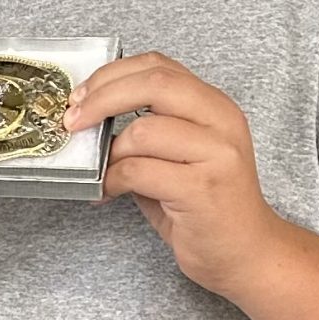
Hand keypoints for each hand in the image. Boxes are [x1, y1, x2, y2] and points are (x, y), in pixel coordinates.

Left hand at [68, 52, 290, 295]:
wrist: (246, 252)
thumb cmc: (203, 206)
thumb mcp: (177, 156)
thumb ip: (145, 130)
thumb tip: (87, 118)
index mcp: (214, 106)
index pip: (159, 67)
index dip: (112, 75)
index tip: (80, 96)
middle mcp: (221, 122)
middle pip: (154, 84)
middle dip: (101, 98)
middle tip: (72, 122)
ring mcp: (216, 154)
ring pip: (141, 132)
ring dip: (109, 154)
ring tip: (102, 173)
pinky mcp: (202, 189)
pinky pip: (138, 171)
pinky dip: (112, 181)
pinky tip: (108, 193)